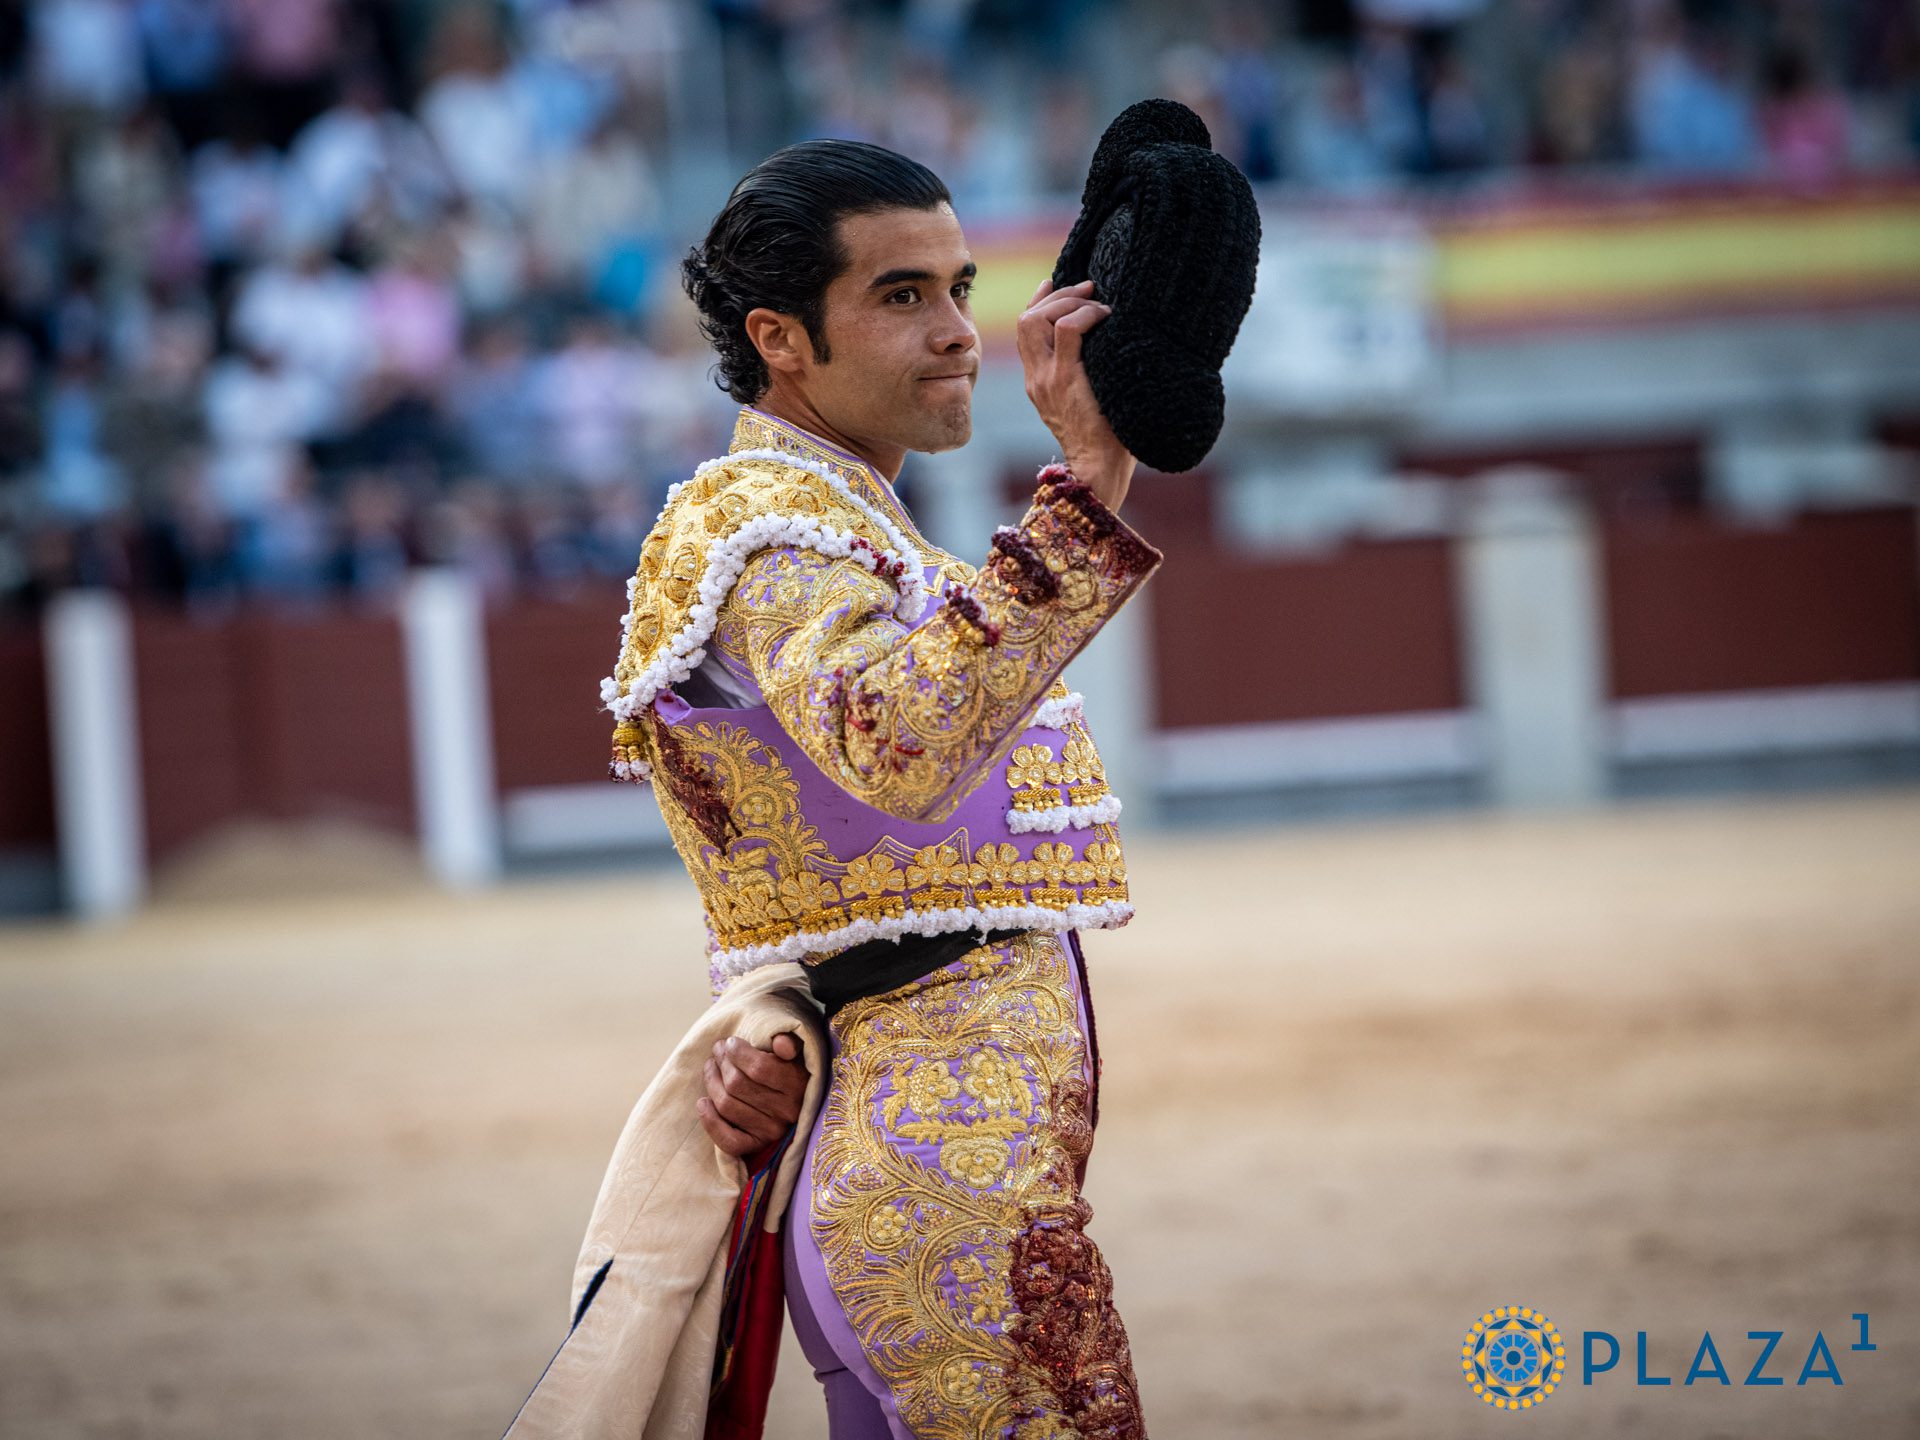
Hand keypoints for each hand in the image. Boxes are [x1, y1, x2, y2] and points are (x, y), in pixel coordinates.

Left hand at [697, 1032, 807, 1158]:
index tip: (730, 1042)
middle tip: (717, 1051)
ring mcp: (771, 1131)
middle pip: (737, 1084)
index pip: (759, 1067)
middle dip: (722, 1063)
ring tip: (710, 1066)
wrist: (798, 1103)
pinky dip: (710, 1121)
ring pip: (727, 1106)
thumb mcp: (796, 1053)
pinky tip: (702, 1102)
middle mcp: (786, 1111)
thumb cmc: (790, 1070)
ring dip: (711, 1082)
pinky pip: (728, 1140)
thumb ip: (790, 1042)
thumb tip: (780, 1042)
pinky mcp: (757, 1145)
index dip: (738, 1052)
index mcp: (797, 1084)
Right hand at [1017, 277, 1136, 512]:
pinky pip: (1068, 330)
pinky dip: (1086, 315)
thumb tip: (1112, 346)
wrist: (1099, 470)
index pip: (1025, 330)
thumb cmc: (1107, 440)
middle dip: (1055, 295)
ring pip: (1036, 319)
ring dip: (1066, 301)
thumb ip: (1084, 377)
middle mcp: (1036, 378)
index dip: (1039, 301)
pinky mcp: (1065, 381)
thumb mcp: (1087, 403)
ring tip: (1094, 300)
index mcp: (1038, 382)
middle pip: (1025, 319)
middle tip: (1087, 289)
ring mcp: (1047, 379)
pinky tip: (1106, 318)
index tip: (1056, 284)